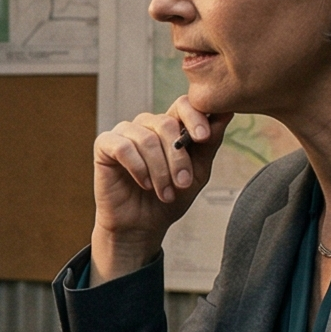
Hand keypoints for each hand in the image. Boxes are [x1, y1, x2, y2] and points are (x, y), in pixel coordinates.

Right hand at [91, 96, 227, 280]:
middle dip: (178, 158)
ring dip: (160, 170)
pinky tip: (145, 184)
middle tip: (183, 184)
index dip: (194, 117)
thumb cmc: (170, 198)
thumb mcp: (198, 172)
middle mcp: (146, 124)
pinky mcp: (104, 145)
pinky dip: (138, 168)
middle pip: (166, 123)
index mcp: (169, 126)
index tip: (204, 138)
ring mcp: (124, 132)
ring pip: (146, 139)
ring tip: (166, 194)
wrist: (142, 226)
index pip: (182, 105)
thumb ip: (209, 144)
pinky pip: (124, 148)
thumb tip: (226, 113)